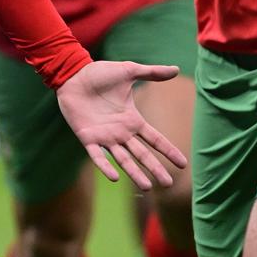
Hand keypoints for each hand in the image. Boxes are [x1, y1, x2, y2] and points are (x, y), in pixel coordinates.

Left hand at [55, 59, 187, 188]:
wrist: (73, 74)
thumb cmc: (100, 74)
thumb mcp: (129, 71)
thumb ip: (152, 73)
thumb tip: (177, 69)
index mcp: (132, 120)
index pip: (155, 139)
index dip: (168, 151)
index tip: (183, 164)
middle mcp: (121, 132)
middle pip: (142, 154)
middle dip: (155, 169)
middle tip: (167, 184)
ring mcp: (104, 137)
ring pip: (123, 159)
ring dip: (134, 173)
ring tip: (147, 187)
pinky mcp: (87, 137)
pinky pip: (97, 156)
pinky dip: (105, 166)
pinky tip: (115, 177)